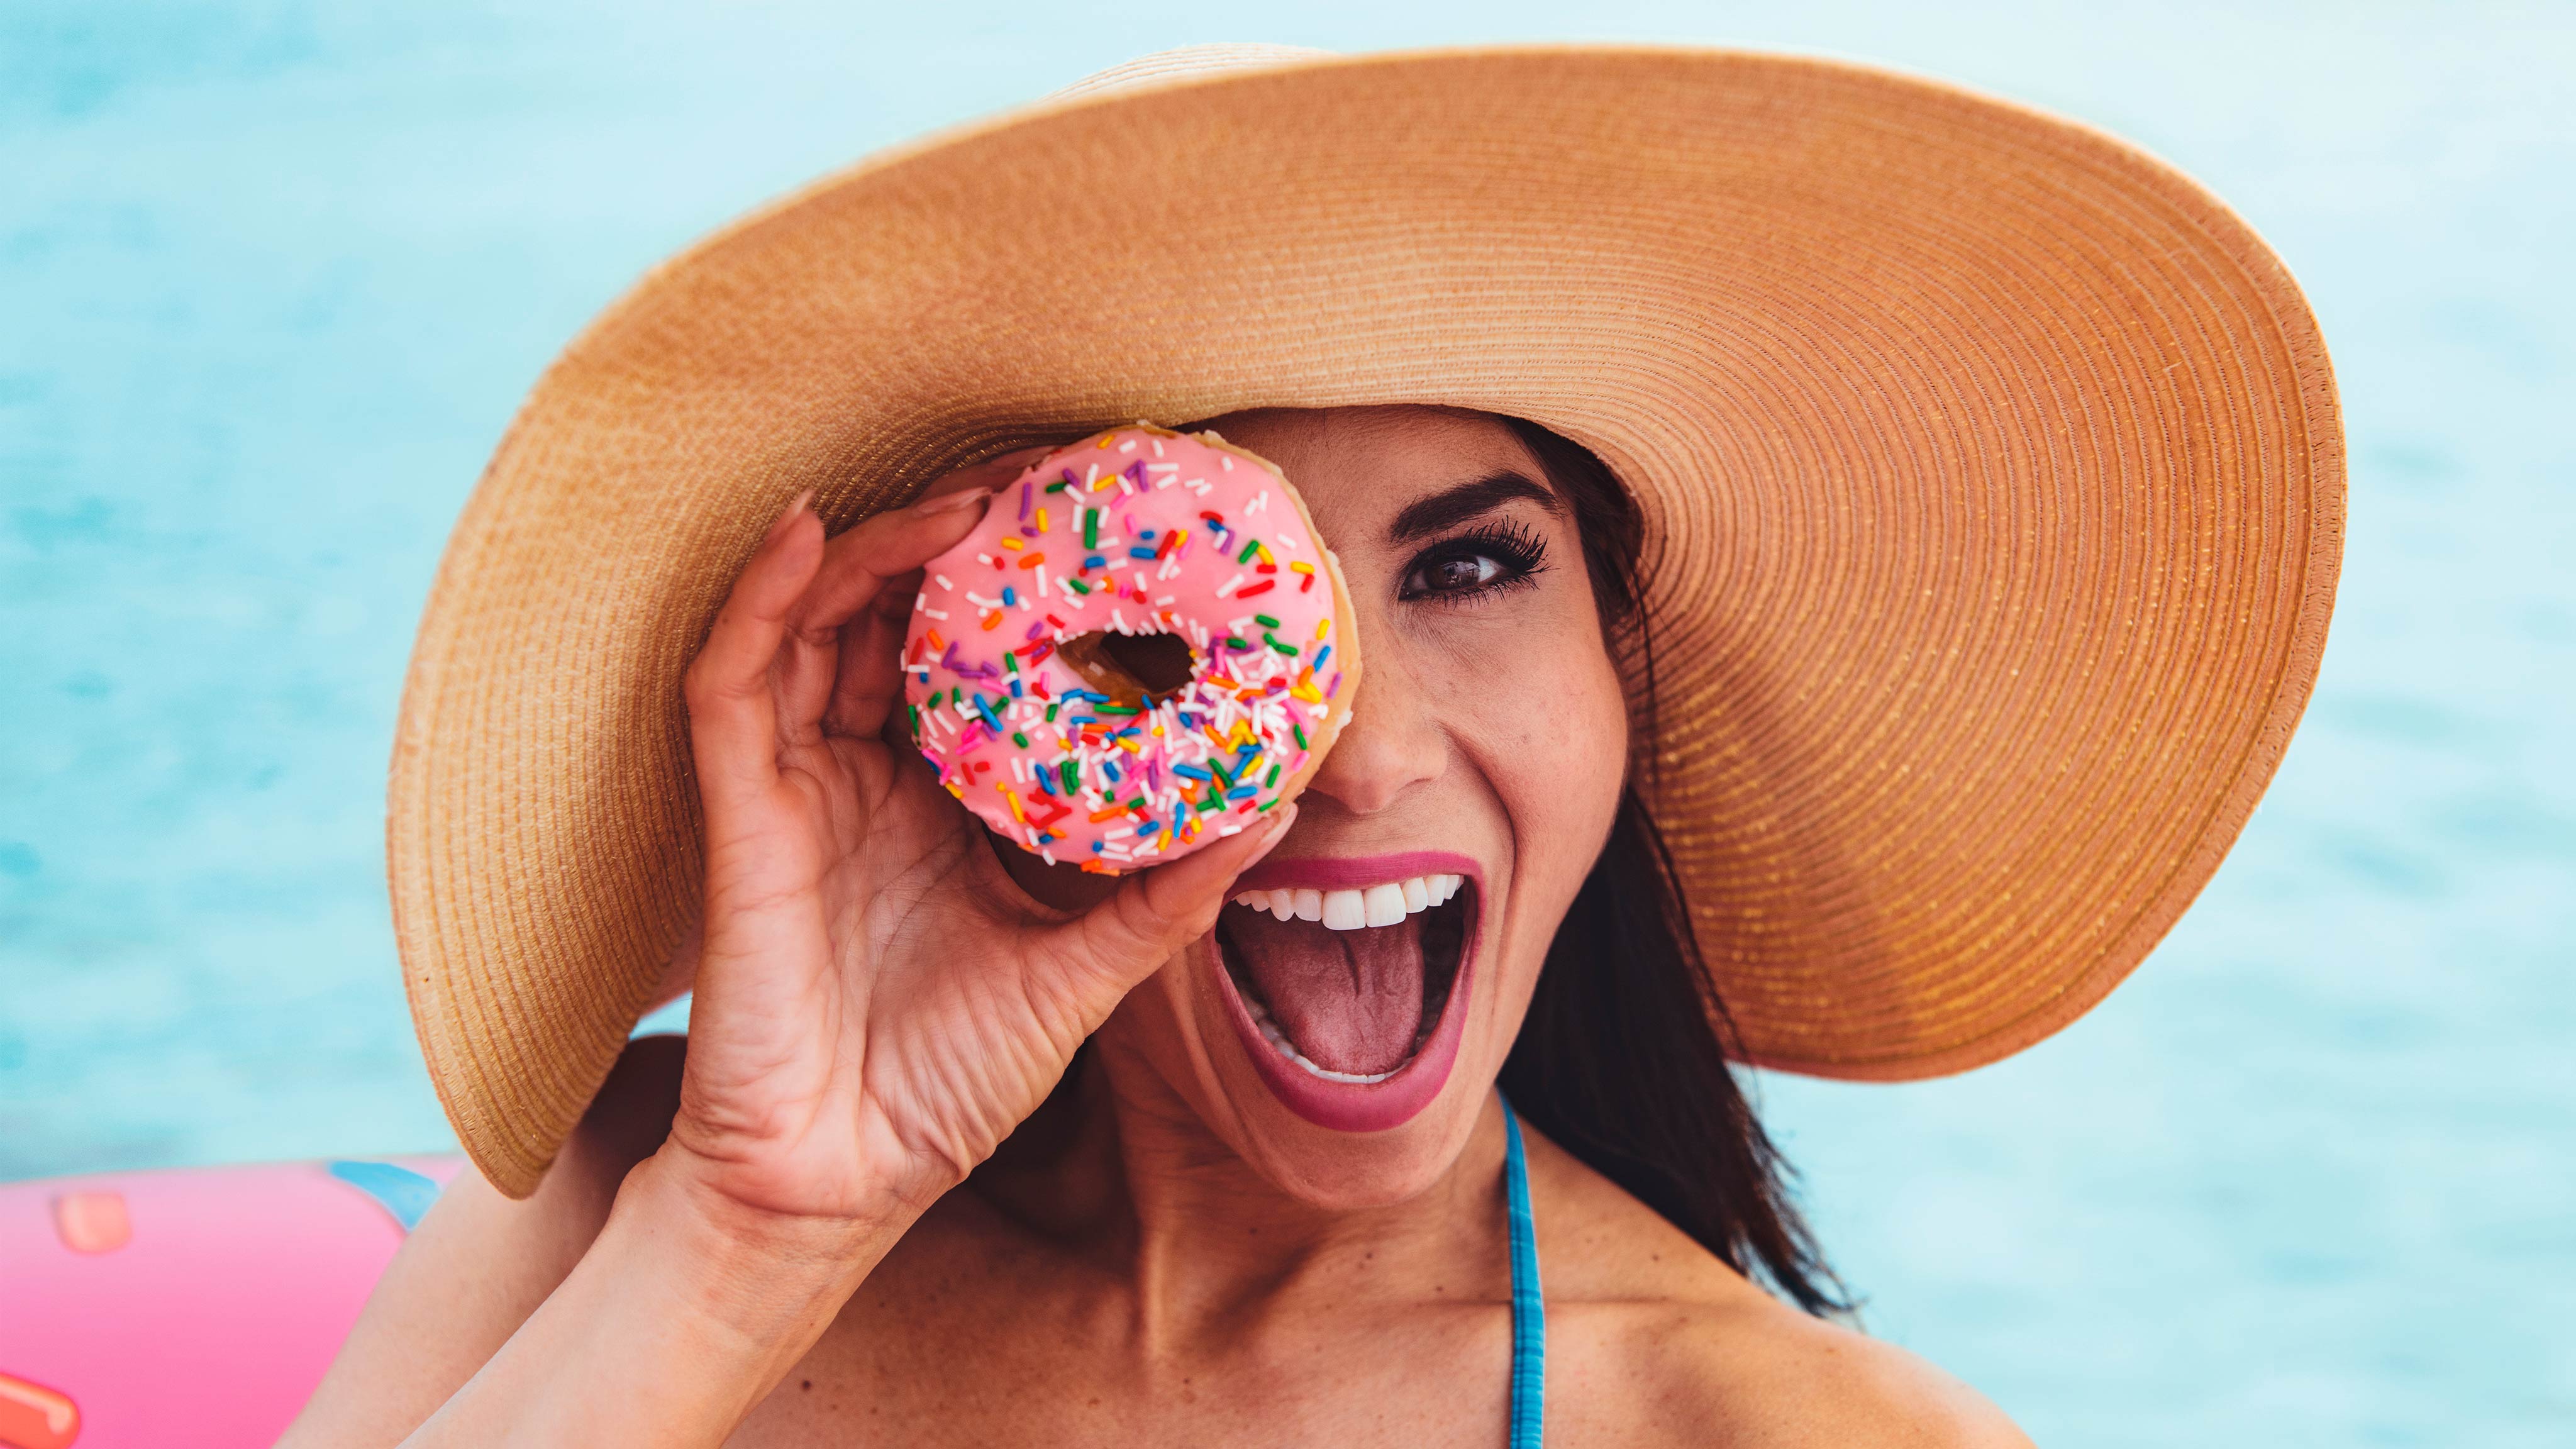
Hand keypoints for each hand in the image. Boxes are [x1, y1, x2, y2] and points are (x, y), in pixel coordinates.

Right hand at [660, 457, 1292, 1232]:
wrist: (838, 1185)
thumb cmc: (945, 1086)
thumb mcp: (1083, 974)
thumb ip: (1168, 893)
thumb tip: (1281, 809)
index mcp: (944, 802)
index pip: (978, 660)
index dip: (1027, 588)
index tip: (1106, 526)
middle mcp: (869, 776)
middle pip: (899, 617)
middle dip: (961, 538)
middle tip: (1040, 478)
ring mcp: (799, 787)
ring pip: (820, 623)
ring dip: (883, 546)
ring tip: (963, 496)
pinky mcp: (740, 812)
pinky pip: (734, 680)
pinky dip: (763, 597)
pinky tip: (804, 527)